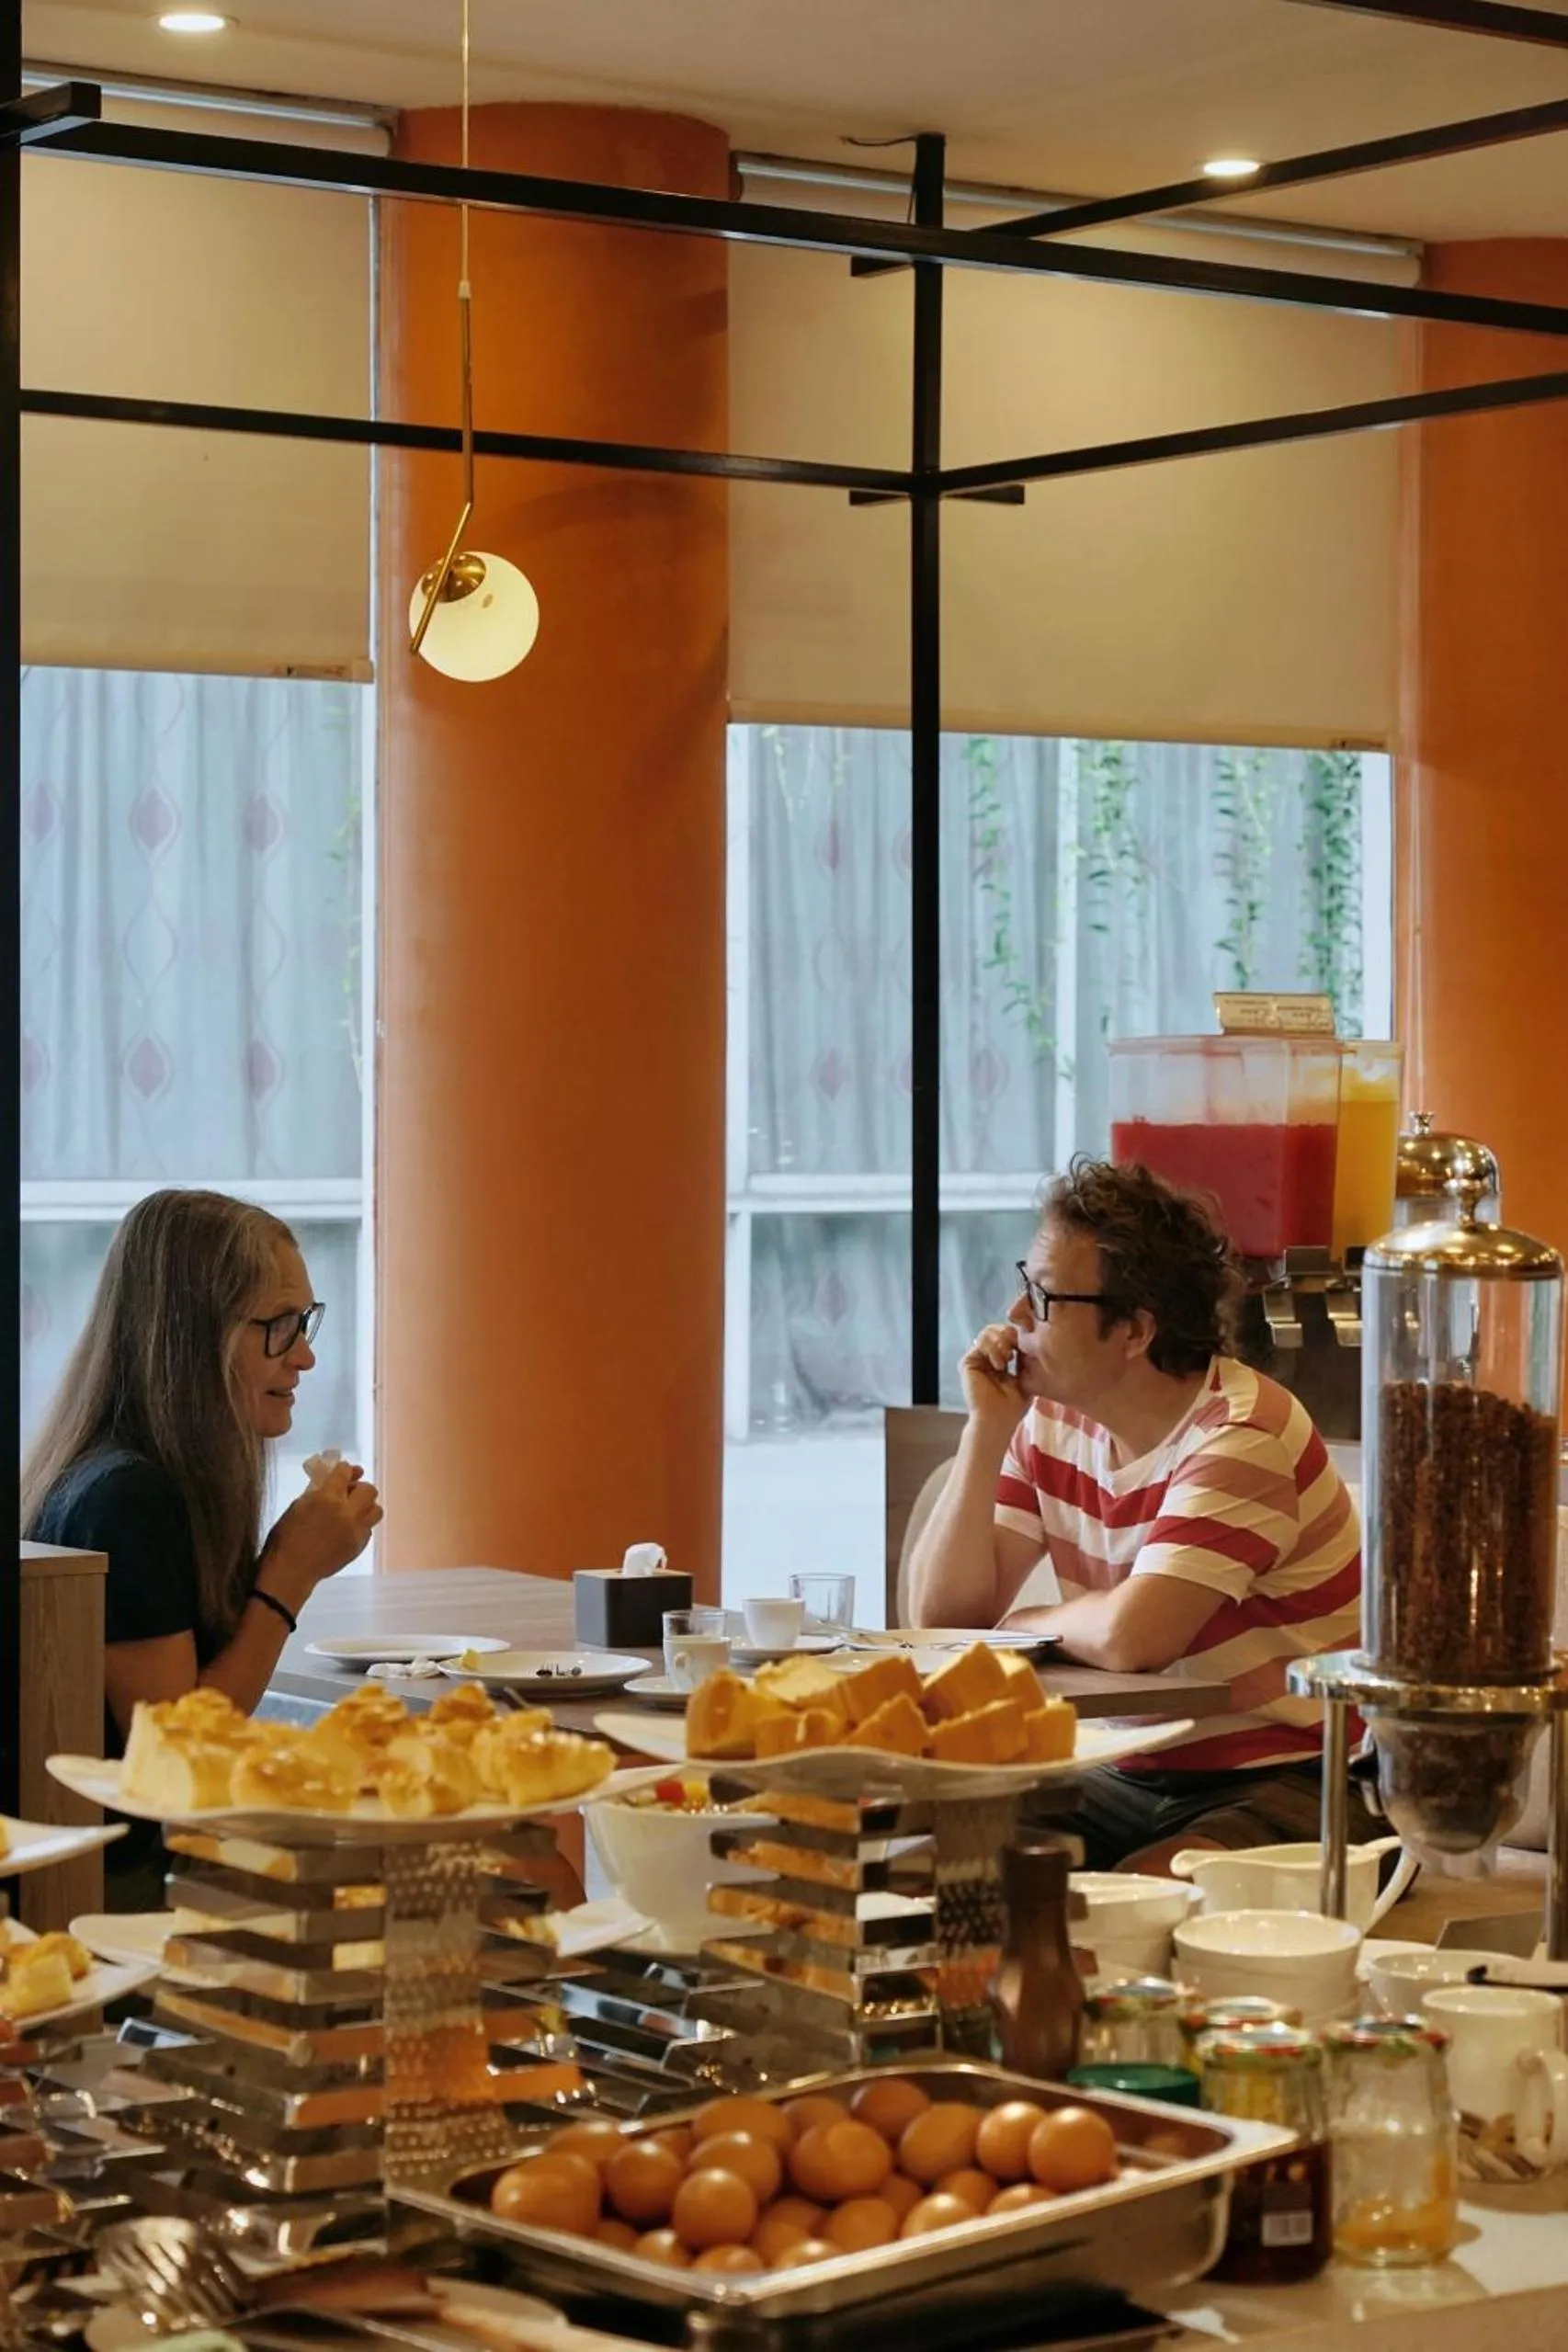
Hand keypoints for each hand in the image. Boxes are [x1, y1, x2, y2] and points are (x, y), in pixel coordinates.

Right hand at [262, 1461, 382, 1603]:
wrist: (291, 1570)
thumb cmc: (286, 1536)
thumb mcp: (297, 1506)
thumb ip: (317, 1490)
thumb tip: (332, 1478)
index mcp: (327, 1498)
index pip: (344, 1472)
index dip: (343, 1469)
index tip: (341, 1471)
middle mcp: (347, 1513)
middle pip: (369, 1490)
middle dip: (359, 1488)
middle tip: (347, 1493)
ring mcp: (356, 1531)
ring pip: (376, 1510)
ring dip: (365, 1507)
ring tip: (351, 1512)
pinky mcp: (359, 1546)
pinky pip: (368, 1529)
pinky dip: (360, 1525)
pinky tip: (346, 1529)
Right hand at [960, 1322, 1027, 1440]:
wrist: (998, 1420)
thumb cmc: (1013, 1406)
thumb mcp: (1025, 1378)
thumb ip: (1024, 1359)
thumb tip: (1027, 1339)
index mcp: (999, 1361)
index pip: (1006, 1336)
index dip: (1016, 1334)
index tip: (1026, 1343)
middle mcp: (985, 1358)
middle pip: (995, 1330)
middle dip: (1008, 1334)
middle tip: (1015, 1346)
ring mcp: (976, 1360)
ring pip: (987, 1333)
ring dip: (1001, 1341)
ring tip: (1008, 1358)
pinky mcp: (967, 1362)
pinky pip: (980, 1342)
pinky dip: (993, 1349)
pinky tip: (1000, 1364)